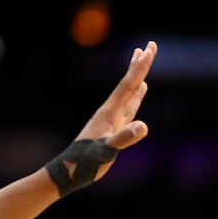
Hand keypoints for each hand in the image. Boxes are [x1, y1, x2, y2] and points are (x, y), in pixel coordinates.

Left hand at [76, 40, 155, 181]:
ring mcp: (112, 118)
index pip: (129, 85)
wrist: (67, 172)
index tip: (150, 49)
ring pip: (129, 91)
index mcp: (110, 112)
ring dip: (137, 75)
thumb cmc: (85, 163)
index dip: (141, 67)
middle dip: (140, 64)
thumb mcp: (106, 152)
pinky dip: (137, 94)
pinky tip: (141, 90)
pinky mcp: (114, 126)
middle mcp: (111, 110)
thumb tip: (143, 126)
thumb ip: (123, 138)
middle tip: (150, 45)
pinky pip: (130, 104)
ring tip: (142, 60)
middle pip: (128, 82)